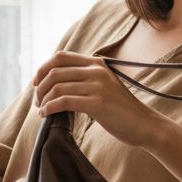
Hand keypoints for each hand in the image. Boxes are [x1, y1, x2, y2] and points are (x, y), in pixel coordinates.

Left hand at [33, 51, 156, 146]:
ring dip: (43, 100)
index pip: (61, 56)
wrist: (145, 125)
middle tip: (37, 101)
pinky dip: (49, 108)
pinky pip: (64, 101)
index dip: (43, 68)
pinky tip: (46, 115)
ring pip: (57, 87)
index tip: (36, 83)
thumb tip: (56, 82)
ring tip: (41, 110)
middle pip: (55, 71)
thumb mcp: (104, 86)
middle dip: (40, 87)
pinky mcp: (97, 103)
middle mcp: (97, 71)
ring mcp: (97, 86)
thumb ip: (85, 80)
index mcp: (97, 63)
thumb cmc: (121, 110)